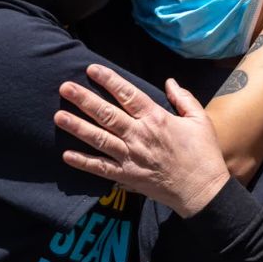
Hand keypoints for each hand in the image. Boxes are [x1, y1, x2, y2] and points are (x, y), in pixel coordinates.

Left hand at [54, 64, 229, 217]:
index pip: (128, 95)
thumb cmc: (203, 154)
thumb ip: (183, 98)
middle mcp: (140, 136)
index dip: (109, 81)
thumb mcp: (200, 120)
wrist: (202, 191)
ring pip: (99, 139)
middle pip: (107, 114)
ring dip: (78, 127)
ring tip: (58, 116)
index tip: (91, 70)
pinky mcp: (128, 176)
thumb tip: (169, 81)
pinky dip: (83, 162)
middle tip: (65, 87)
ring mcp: (131, 157)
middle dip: (84, 100)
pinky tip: (66, 155)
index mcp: (157, 119)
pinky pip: (101, 168)